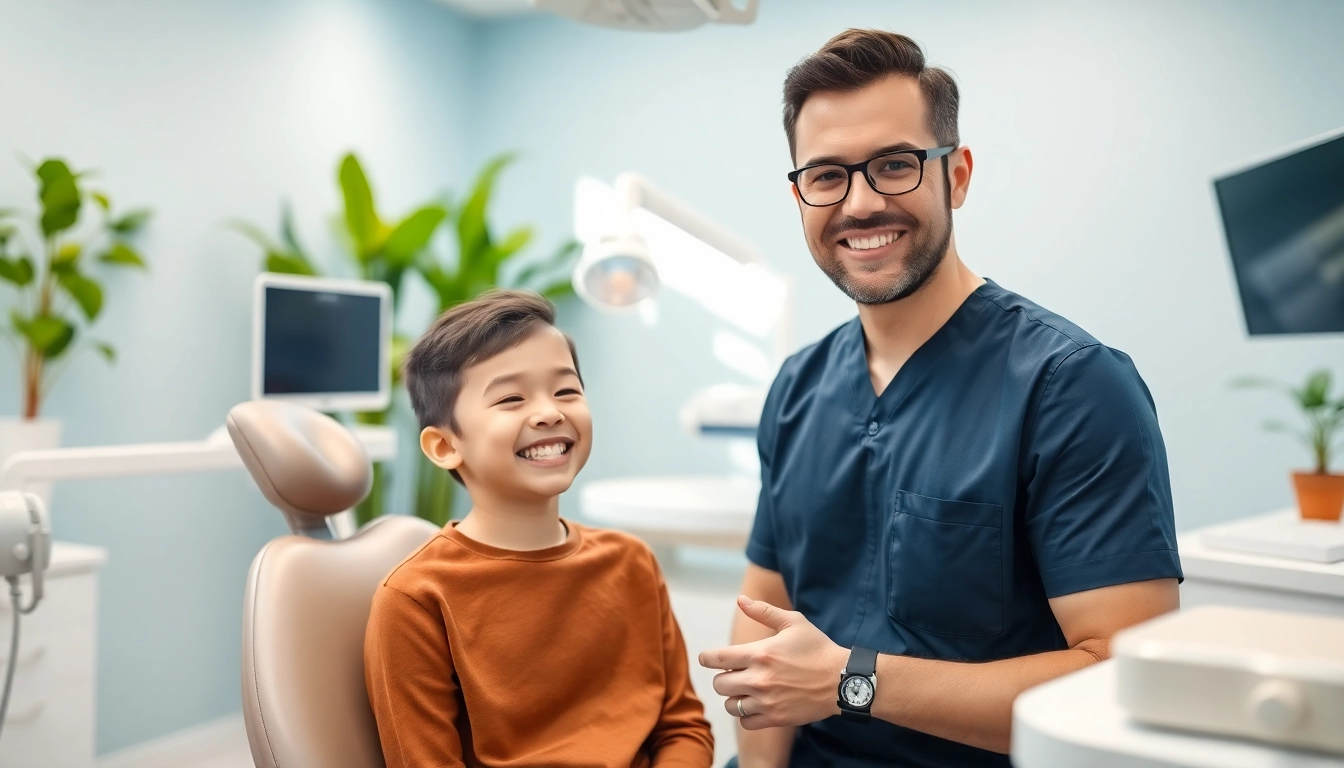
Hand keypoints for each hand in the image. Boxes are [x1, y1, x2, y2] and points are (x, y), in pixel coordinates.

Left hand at [697, 596, 847, 729]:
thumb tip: (741, 600)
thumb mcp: (793, 623)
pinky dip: (746, 714)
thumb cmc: (817, 648)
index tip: (708, 659)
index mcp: (759, 653)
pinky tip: (756, 704)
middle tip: (735, 673)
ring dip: (734, 697)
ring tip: (746, 690)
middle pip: (719, 684)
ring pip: (730, 705)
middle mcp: (759, 679)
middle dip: (724, 677)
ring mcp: (766, 701)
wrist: (842, 680)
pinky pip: (745, 721)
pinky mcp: (775, 718)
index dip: (707, 658)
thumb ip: (764, 611)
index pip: (716, 659)